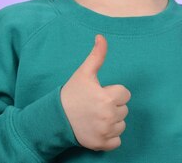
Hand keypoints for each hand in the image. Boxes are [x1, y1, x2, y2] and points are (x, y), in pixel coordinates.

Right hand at [60, 34, 130, 150]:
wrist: (55, 118)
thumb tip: (101, 37)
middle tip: (96, 105)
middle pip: (124, 110)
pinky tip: (98, 128)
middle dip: (113, 106)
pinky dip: (110, 137)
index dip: (113, 92)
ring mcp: (105, 132)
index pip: (125, 94)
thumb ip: (97, 55)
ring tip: (96, 116)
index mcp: (107, 98)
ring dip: (112, 121)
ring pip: (121, 125)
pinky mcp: (102, 145)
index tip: (100, 93)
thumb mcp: (84, 73)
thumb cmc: (72, 93)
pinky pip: (117, 141)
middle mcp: (108, 116)